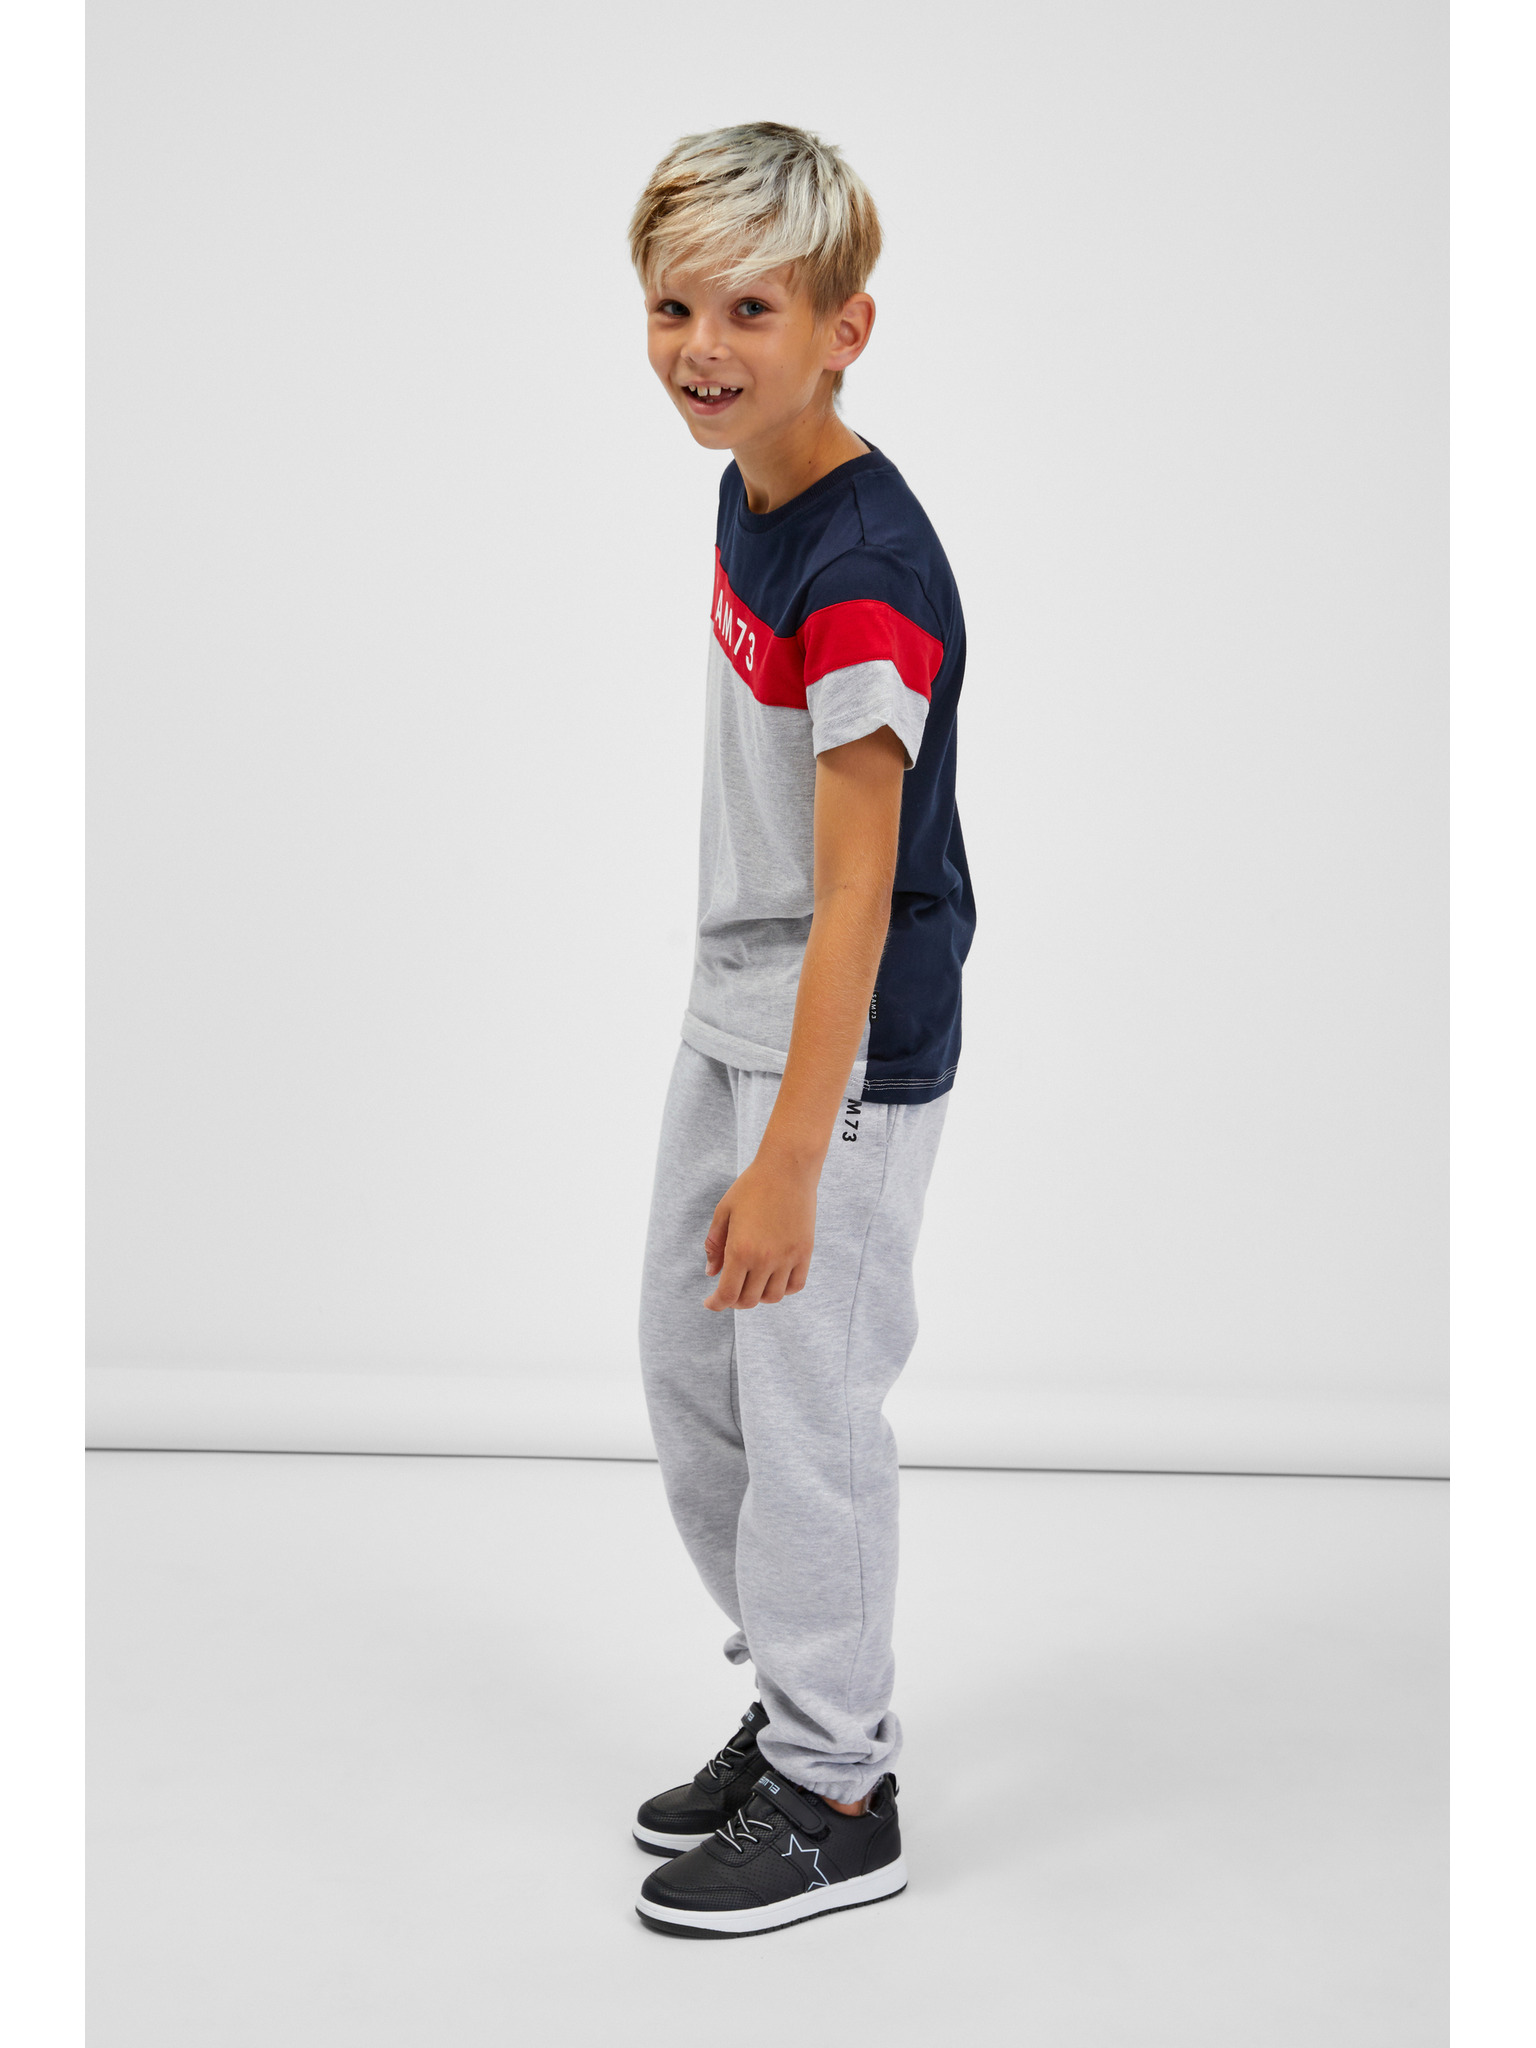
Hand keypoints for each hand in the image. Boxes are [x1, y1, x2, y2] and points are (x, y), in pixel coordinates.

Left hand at [703, 1154, 817, 1310]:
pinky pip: (795, 1285)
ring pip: (773, 1297)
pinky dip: (783, 1289)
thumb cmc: (752, 1186)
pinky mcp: (804, 1252)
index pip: (727, 1294)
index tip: (711, 1302)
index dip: (716, 1303)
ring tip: (752, 1284)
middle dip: (734, 1301)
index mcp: (740, 1250)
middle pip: (748, 1300)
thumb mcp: (724, 1212)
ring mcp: (788, 1257)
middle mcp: (765, 1259)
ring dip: (759, 1296)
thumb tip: (712, 1273)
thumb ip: (715, 1245)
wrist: (788, 1168)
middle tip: (729, 1291)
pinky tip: (773, 1279)